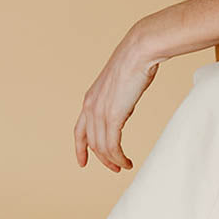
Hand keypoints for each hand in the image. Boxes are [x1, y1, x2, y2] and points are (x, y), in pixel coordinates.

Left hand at [73, 26, 158, 172]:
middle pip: (92, 142)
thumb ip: (118, 98)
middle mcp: (90, 107)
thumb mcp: (120, 83)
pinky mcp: (113, 116)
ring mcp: (100, 113)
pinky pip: (112, 145)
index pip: (80, 130)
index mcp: (90, 98)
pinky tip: (126, 161)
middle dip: (103, 158)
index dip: (80, 148)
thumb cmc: (135, 61)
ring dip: (112, 160)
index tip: (82, 162)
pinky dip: (118, 157)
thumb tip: (124, 107)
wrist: (139, 51)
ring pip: (102, 147)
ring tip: (123, 166)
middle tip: (115, 167)